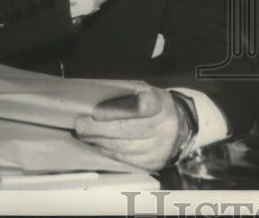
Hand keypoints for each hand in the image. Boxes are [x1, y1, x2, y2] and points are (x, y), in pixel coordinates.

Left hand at [74, 87, 192, 171]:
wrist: (178, 129)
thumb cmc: (153, 108)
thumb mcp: (147, 93)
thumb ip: (127, 96)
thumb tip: (94, 101)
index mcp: (162, 104)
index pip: (141, 107)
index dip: (117, 110)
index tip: (96, 112)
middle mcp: (164, 128)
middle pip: (127, 130)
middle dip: (99, 129)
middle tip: (80, 126)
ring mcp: (159, 149)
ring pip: (122, 148)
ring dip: (99, 142)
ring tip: (84, 135)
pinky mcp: (151, 164)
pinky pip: (123, 160)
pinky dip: (107, 153)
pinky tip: (97, 146)